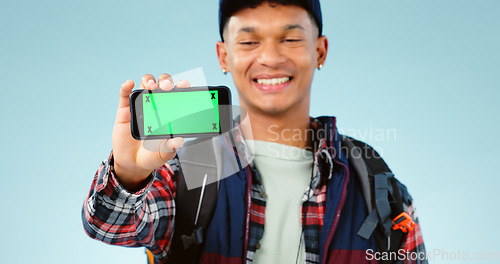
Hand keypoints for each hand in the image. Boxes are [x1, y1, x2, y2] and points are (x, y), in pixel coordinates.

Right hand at [111, 74, 190, 190]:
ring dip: (149, 80)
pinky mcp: (125, 110)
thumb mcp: (164, 152)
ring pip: (145, 84)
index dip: (181, 87)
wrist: (133, 162)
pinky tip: (129, 84)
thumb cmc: (152, 154)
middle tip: (167, 87)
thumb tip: (179, 141)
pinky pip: (125, 95)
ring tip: (151, 86)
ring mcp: (141, 105)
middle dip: (165, 81)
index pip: (177, 94)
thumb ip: (171, 147)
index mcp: (170, 112)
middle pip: (161, 84)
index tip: (184, 85)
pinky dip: (126, 87)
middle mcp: (156, 104)